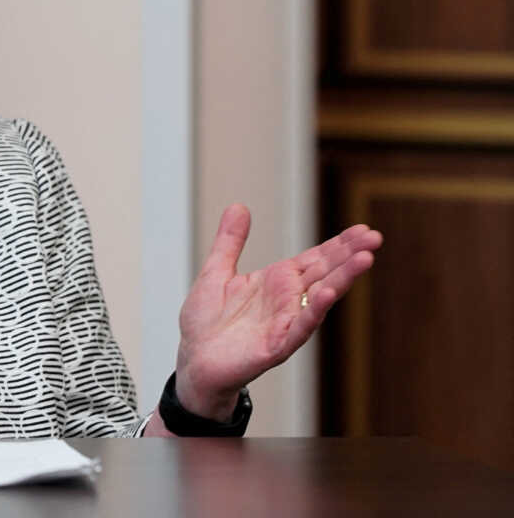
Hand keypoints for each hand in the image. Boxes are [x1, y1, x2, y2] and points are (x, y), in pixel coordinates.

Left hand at [173, 204, 380, 420]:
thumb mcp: (215, 271)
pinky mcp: (276, 346)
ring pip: (320, 297)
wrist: (192, 361)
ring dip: (342, 278)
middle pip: (324, 272)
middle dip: (350, 255)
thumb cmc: (206, 322)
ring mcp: (285, 323)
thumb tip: (238, 206)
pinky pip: (299, 326)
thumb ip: (230, 241)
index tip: (364, 228)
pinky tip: (329, 293)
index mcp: (276, 281)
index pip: (315, 258)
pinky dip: (314, 310)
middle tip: (375, 237)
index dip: (339, 244)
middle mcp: (286, 300)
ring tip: (365, 259)